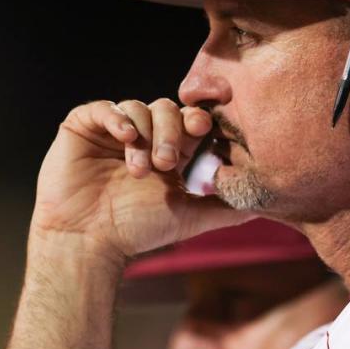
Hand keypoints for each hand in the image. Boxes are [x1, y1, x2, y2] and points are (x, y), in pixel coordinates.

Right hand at [29, 99, 251, 261]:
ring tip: (139, 171)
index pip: (191, 120)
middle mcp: (144, 136)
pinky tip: (125, 138)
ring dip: (144, 136)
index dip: (199, 119)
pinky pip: (103, 107)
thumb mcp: (190, 217)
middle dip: (172, 132)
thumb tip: (265, 203)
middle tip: (167, 162)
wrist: (89, 241)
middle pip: (168, 109)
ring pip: (139, 107)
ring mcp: (113, 130)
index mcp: (171, 150)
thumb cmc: (137, 231)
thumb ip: (225, 207)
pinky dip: (118, 118)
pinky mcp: (84, 126)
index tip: (204, 128)